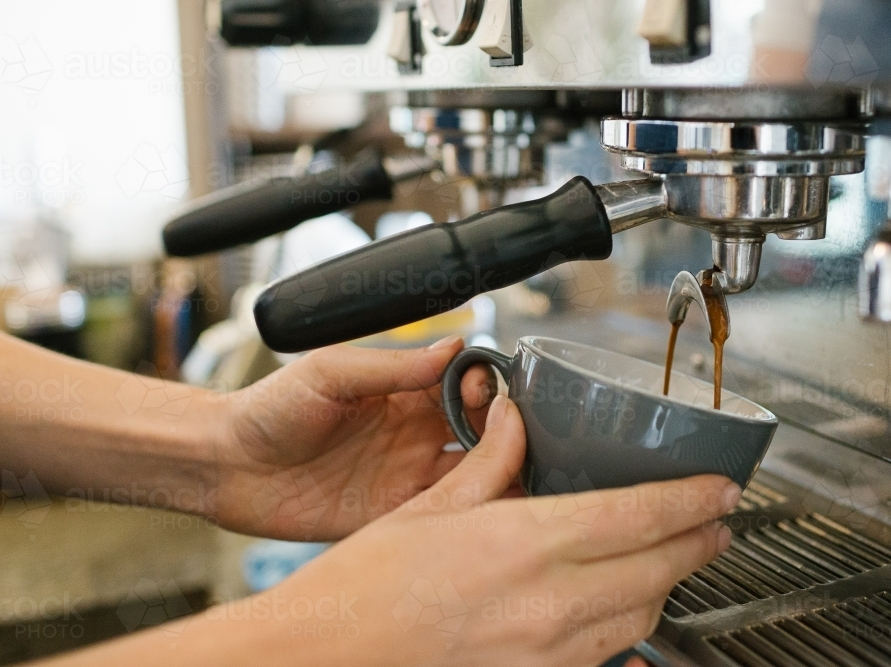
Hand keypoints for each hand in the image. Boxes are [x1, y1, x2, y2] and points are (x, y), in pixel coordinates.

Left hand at [214, 336, 497, 540]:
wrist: (225, 465)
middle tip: (514, 435)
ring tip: (521, 473)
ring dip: (498, 473)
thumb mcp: (331, 373)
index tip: (489, 392)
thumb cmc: (268, 409)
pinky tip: (488, 510)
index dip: (484, 388)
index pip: (463, 387)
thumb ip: (393, 366)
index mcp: (401, 394)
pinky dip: (469, 513)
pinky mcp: (391, 516)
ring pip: (472, 475)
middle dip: (504, 431)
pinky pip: (441, 516)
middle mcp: (411, 435)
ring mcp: (404, 477)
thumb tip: (453, 349)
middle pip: (480, 432)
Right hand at [246, 396, 739, 666]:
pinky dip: (627, 632)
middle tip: (718, 524)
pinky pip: (605, 658)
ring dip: (668, 585)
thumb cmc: (361, 588)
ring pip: (641, 618)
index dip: (693, 501)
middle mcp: (550, 605)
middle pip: (658, 571)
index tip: (722, 490)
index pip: (640, 518)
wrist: (322, 660)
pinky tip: (624, 616)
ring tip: (678, 560)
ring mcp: (547, 655)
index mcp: (526, 544)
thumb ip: (488, 461)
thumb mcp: (429, 508)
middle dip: (700, 543)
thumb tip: (511, 416)